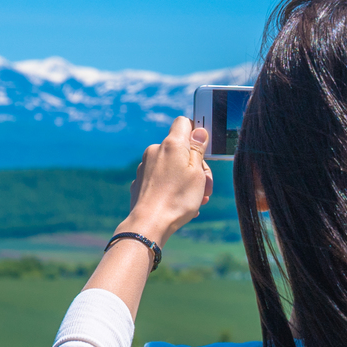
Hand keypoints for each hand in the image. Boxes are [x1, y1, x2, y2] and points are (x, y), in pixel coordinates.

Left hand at [124, 117, 213, 241]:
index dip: (195, 132)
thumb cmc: (177, 199)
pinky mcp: (140, 181)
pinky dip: (172, 188)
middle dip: (195, 165)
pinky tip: (180, 206)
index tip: (203, 148)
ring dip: (186, 180)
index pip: (184, 123)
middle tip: (206, 187)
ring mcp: (145, 166)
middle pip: (180, 149)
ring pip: (171, 167)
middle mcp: (155, 151)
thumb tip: (199, 131)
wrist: (149, 223)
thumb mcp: (197, 173)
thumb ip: (198, 149)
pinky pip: (161, 180)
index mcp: (171, 145)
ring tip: (197, 200)